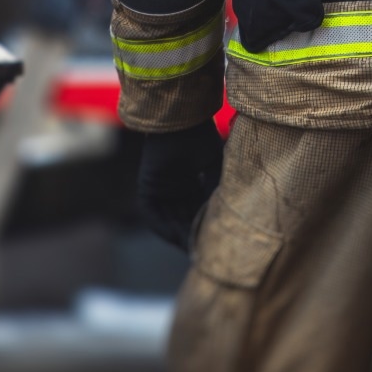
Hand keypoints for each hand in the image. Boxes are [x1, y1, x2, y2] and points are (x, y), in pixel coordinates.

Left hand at [135, 120, 224, 250]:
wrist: (181, 121)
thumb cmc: (201, 139)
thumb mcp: (215, 168)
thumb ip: (216, 192)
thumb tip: (224, 218)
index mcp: (190, 181)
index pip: (196, 211)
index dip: (205, 226)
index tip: (215, 240)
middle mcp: (174, 187)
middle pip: (182, 218)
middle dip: (192, 235)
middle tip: (204, 251)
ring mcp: (159, 189)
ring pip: (169, 219)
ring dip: (179, 234)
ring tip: (192, 249)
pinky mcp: (147, 189)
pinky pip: (153, 215)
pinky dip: (163, 227)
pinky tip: (175, 237)